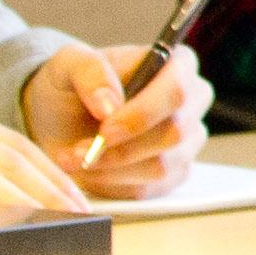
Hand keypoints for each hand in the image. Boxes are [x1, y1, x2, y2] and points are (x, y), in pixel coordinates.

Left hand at [22, 40, 209, 198]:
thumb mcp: (69, 65)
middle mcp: (193, 100)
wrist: (62, 116)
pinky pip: (151, 189)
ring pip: (162, 166)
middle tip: (78, 151)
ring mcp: (188, 139)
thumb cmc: (72, 84)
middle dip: (121, 149)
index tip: (105, 130)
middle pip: (175, 133)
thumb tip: (110, 105)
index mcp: (178, 64)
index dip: (143, 115)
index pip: (177, 91)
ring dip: (111, 169)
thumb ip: (92, 74)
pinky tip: (91, 172)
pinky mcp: (175, 172)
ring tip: (75, 160)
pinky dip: (113, 186)